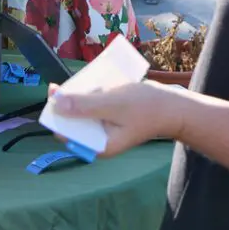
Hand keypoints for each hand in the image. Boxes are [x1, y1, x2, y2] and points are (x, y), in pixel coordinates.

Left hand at [47, 80, 184, 155]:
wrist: (173, 105)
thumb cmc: (146, 107)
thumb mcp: (112, 104)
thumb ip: (84, 105)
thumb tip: (56, 104)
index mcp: (99, 146)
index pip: (67, 133)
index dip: (57, 113)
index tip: (55, 91)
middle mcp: (100, 141)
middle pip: (73, 121)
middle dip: (71, 102)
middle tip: (75, 84)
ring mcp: (105, 129)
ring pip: (83, 112)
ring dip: (82, 97)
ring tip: (91, 84)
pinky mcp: (110, 118)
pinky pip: (94, 107)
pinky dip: (92, 95)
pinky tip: (99, 85)